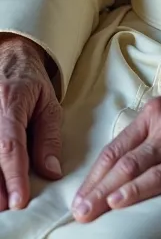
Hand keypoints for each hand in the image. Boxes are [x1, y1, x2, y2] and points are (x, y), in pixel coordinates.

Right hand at [0, 35, 61, 211]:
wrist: (10, 57)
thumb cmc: (31, 82)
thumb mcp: (49, 104)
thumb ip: (49, 138)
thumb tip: (51, 172)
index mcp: (11, 101)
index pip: (11, 145)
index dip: (14, 175)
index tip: (19, 200)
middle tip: (8, 206)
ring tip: (0, 201)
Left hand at [72, 90, 160, 222]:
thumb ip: (151, 133)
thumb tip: (124, 162)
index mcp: (155, 112)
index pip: (115, 147)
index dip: (94, 174)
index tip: (80, 195)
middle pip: (119, 160)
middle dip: (94, 189)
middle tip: (77, 212)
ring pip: (133, 168)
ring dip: (106, 194)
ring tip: (89, 213)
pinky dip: (137, 190)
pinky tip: (120, 201)